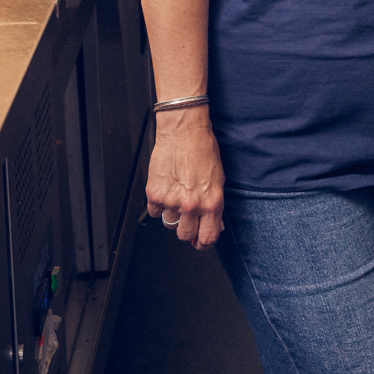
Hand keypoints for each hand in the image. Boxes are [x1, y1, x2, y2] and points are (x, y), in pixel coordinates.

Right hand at [145, 107, 224, 248]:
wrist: (184, 130)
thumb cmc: (203, 149)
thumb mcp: (219, 179)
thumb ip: (215, 204)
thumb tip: (214, 223)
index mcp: (212, 202)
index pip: (208, 237)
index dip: (203, 243)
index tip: (200, 242)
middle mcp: (192, 205)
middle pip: (185, 236)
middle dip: (187, 229)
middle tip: (187, 216)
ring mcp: (172, 201)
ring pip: (169, 224)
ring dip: (172, 214)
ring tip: (177, 194)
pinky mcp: (154, 194)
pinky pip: (154, 212)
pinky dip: (158, 204)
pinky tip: (166, 188)